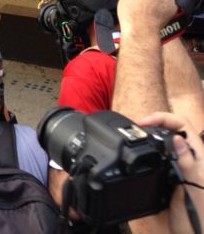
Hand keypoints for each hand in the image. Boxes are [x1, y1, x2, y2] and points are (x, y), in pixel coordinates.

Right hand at [139, 112, 203, 233]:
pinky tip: (139, 157)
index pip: (182, 125)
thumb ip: (189, 163)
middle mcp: (189, 159)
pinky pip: (158, 160)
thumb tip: (177, 139)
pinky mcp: (169, 180)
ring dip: (150, 136)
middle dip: (153, 123)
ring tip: (134, 138)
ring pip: (164, 143)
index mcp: (199, 156)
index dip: (163, 118)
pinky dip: (147, 153)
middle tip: (135, 128)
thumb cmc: (202, 214)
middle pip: (172, 130)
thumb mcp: (197, 187)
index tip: (143, 122)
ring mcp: (179, 168)